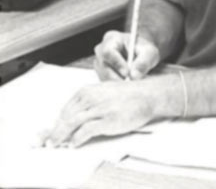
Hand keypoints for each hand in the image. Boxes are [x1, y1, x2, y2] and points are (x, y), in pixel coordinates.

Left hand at [41, 81, 156, 147]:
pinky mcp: (108, 120)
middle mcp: (91, 98)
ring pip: (72, 124)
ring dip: (61, 136)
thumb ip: (89, 102)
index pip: (66, 109)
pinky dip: (77, 139)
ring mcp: (99, 109)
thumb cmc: (129, 95)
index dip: (57, 122)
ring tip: (56, 144)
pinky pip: (86, 131)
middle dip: (55, 131)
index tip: (52, 131)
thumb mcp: (104, 92)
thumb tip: (74, 116)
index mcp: (88, 91)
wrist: (149, 95)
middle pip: (66, 117)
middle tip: (49, 141)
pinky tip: (74, 143)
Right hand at [94, 30, 160, 80]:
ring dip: (117, 82)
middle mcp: (101, 50)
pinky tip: (127, 85)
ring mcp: (99, 62)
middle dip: (117, 77)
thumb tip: (134, 76)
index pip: (108, 51)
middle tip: (130, 84)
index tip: (127, 73)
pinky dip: (116, 86)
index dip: (117, 63)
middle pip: (103, 66)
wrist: (141, 55)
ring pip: (103, 76)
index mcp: (112, 38)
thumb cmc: (144, 50)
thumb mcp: (150, 52)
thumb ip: (144, 62)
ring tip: (132, 83)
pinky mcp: (100, 73)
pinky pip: (106, 82)